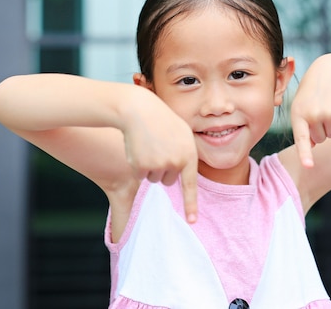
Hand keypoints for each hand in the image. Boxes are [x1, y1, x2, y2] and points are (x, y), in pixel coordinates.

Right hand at [121, 89, 197, 222]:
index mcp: (189, 154)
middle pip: (168, 181)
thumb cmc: (161, 120)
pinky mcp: (141, 166)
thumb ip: (186, 154)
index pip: (190, 185)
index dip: (191, 205)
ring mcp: (158, 165)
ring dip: (150, 166)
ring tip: (149, 145)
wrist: (139, 110)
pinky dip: (138, 165)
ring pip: (154, 179)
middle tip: (158, 148)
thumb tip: (183, 174)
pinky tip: (139, 148)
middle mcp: (176, 162)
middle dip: (163, 169)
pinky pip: (140, 175)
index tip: (192, 221)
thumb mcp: (182, 133)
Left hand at [290, 56, 330, 167]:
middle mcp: (313, 115)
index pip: (301, 138)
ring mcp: (330, 113)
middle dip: (321, 129)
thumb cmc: (312, 91)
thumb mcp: (302, 104)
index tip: (308, 166)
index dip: (305, 154)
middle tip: (320, 108)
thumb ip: (302, 126)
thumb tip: (312, 147)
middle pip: (320, 139)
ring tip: (329, 104)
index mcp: (298, 114)